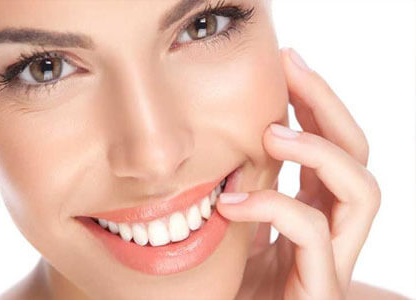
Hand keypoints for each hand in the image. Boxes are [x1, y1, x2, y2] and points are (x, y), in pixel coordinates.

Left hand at [216, 47, 380, 299]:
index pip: (330, 145)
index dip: (314, 102)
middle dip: (326, 104)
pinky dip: (274, 206)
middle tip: (291, 68)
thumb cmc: (226, 281)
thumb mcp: (233, 222)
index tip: (285, 65)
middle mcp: (331, 228)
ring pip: (362, 190)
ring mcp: (332, 259)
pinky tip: (231, 203)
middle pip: (356, 155)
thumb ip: (243, 184)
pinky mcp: (321, 286)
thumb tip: (229, 133)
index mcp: (311, 209)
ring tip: (270, 134)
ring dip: (318, 150)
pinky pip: (313, 233)